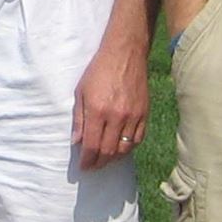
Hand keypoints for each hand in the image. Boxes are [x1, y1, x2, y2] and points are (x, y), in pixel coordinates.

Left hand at [72, 40, 148, 171]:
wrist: (125, 54)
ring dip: (113, 159)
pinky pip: (138, 139)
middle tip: (92, 167)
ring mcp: (133, 116)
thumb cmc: (99, 71)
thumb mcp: (81, 92)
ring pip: (124, 149)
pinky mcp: (144, 114)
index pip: (92, 146)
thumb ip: (79, 119)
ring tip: (105, 160)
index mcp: (98, 111)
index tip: (83, 167)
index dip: (87, 160)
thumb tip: (77, 142)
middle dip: (98, 163)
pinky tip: (121, 149)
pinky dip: (129, 149)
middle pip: (108, 151)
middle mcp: (117, 117)